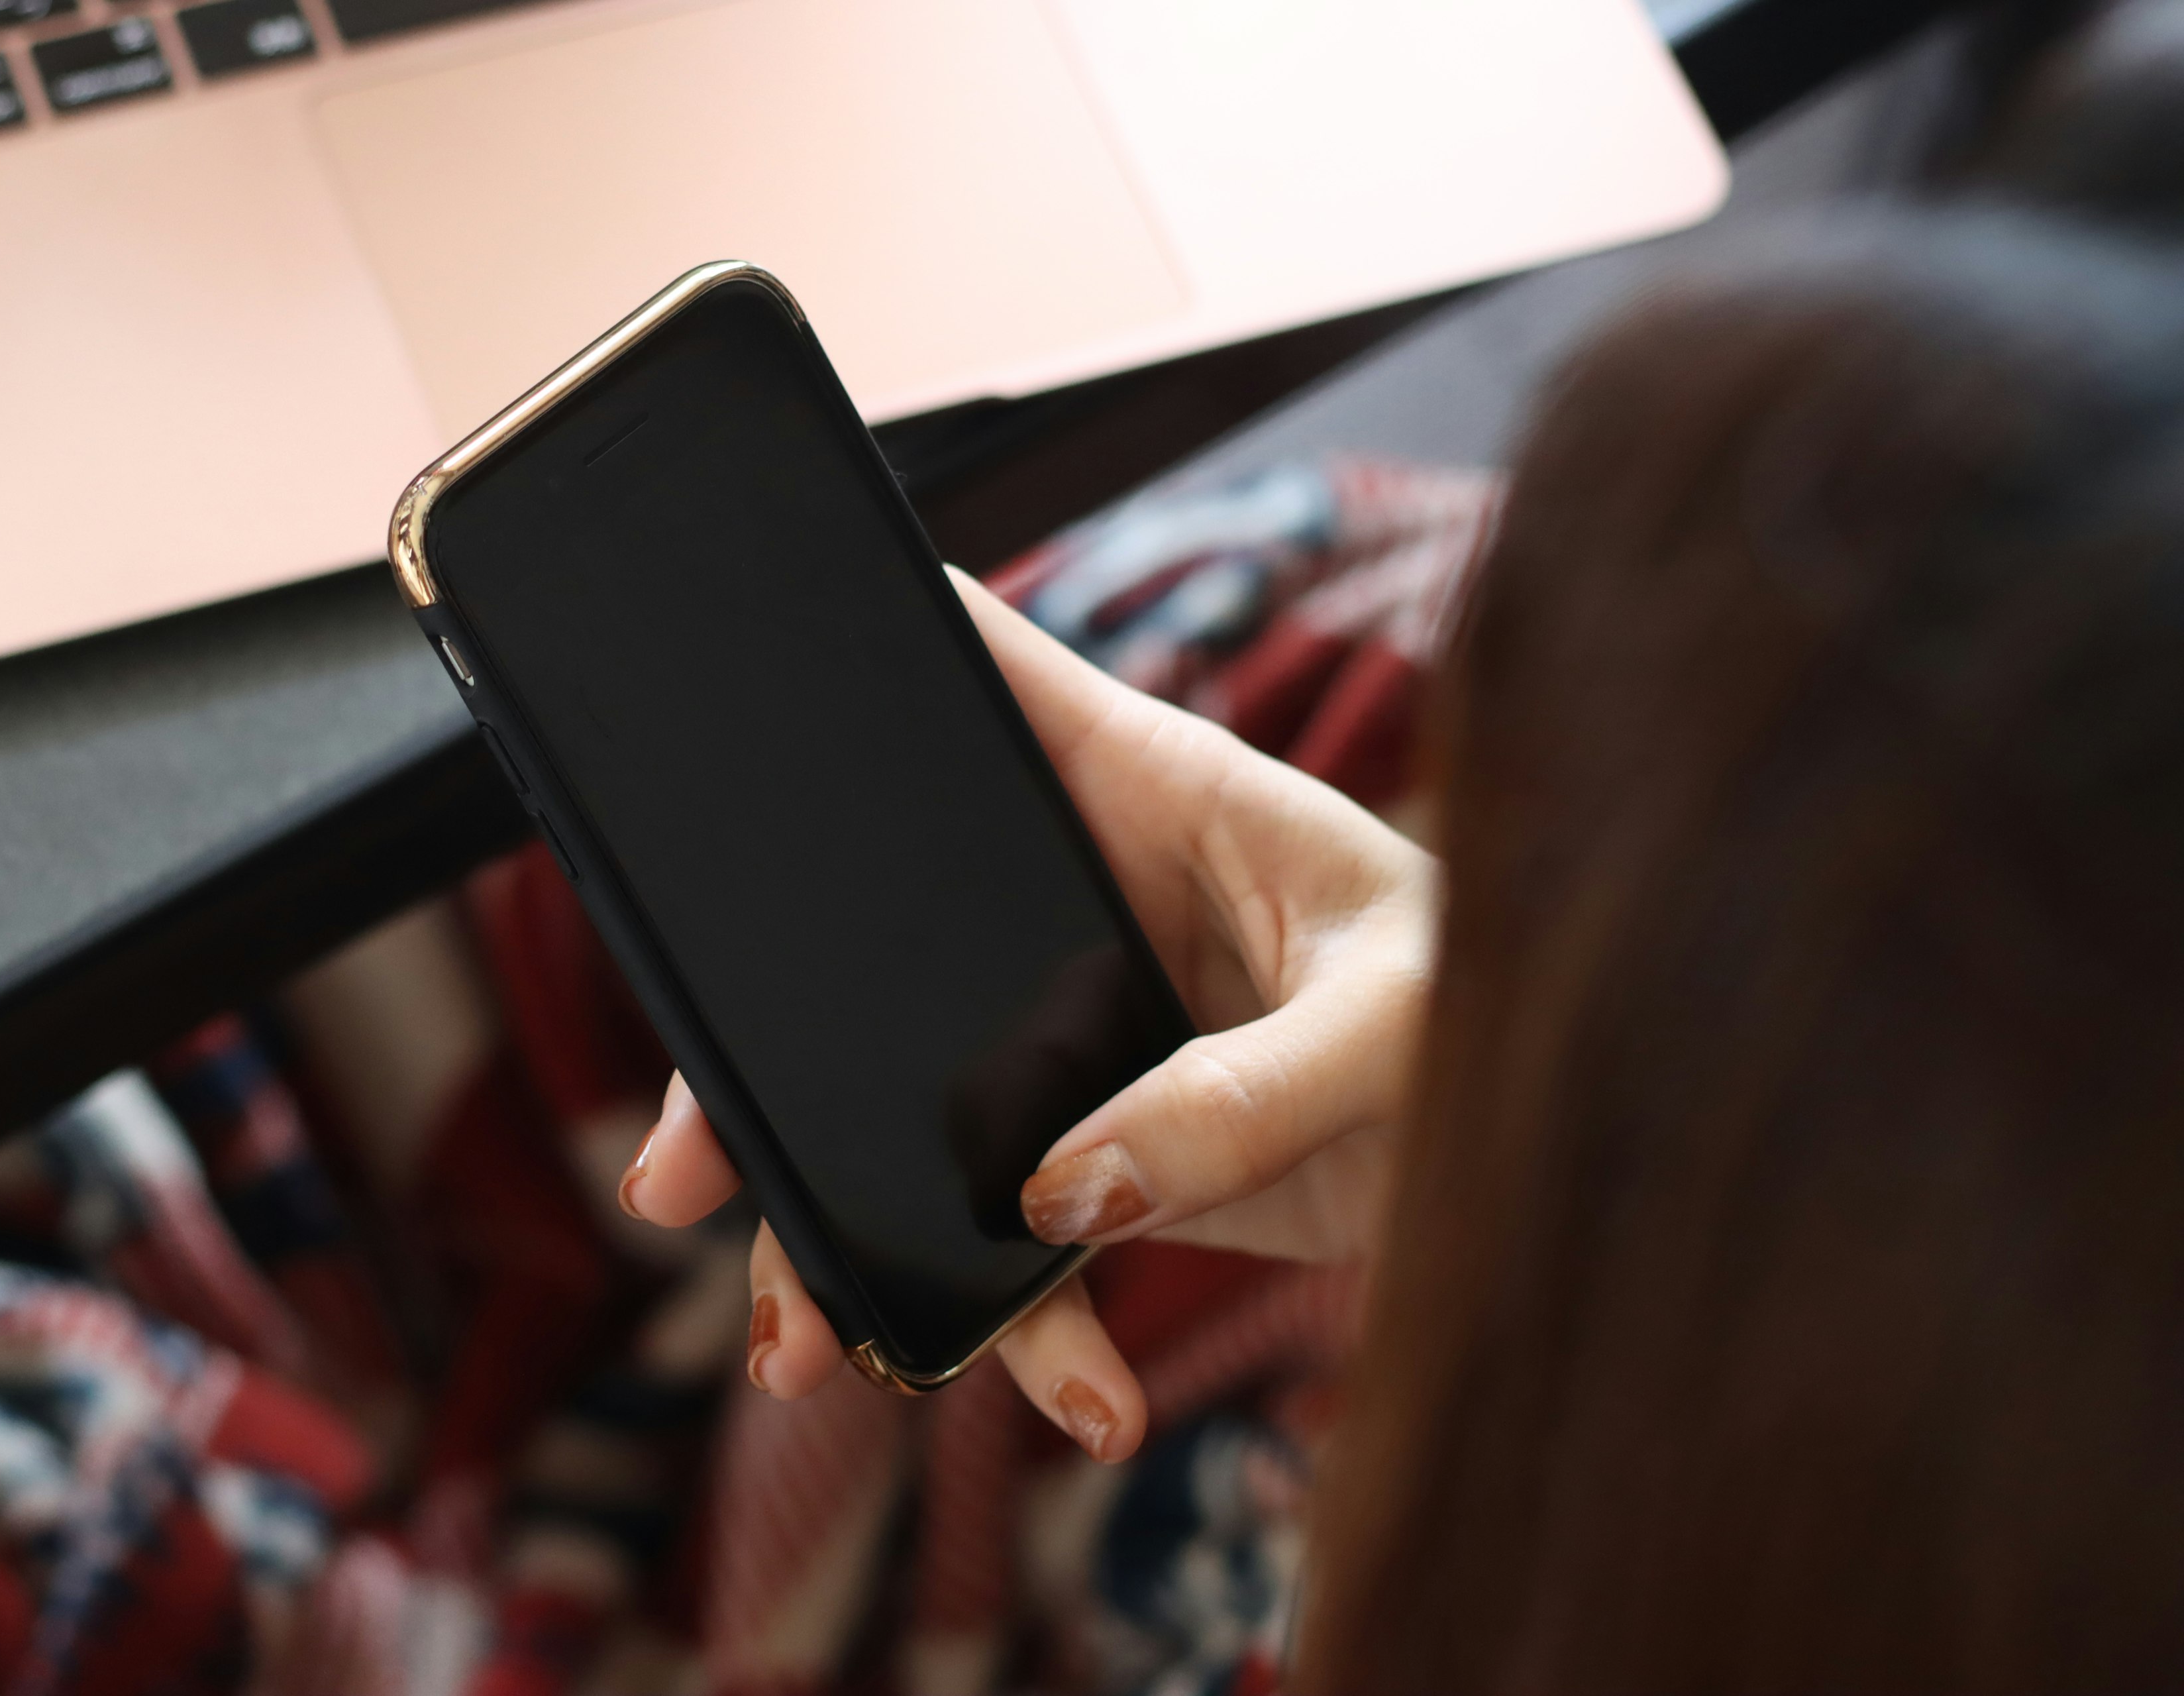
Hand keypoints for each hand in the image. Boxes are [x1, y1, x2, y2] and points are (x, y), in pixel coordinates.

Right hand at [617, 568, 1433, 1461]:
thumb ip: (1239, 1093)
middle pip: (874, 943)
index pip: (977, 683)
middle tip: (694, 1171)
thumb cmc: (1513, 1009)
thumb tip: (1056, 1190)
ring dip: (847, 1228)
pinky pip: (1010, 1232)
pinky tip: (1078, 1400)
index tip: (719, 719)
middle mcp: (1085, 900)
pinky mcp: (1108, 1150)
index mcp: (1151, 790)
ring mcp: (1081, 1031)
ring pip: (907, 1106)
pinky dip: (1016, 1327)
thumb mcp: (1403, 1026)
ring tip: (815, 1352)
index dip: (852, 670)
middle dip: (769, 1060)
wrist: (1573, 1158)